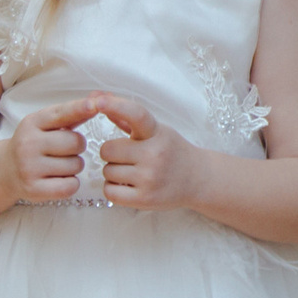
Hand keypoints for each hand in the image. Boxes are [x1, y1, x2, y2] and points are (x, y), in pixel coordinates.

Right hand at [5, 98, 100, 200]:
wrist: (5, 170)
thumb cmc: (35, 143)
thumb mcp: (46, 125)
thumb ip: (72, 113)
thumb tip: (99, 98)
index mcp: (32, 122)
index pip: (61, 114)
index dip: (79, 109)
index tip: (94, 104)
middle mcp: (28, 144)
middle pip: (76, 142)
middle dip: (77, 147)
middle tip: (63, 150)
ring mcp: (28, 167)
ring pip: (76, 165)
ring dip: (74, 166)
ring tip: (57, 164)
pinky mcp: (33, 189)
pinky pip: (70, 186)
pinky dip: (71, 184)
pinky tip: (58, 179)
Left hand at [89, 94, 201, 211]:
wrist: (199, 179)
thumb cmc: (172, 151)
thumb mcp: (156, 131)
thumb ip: (126, 117)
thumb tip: (99, 98)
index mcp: (157, 133)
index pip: (136, 114)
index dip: (115, 106)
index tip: (97, 101)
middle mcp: (155, 154)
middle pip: (107, 150)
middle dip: (112, 153)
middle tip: (128, 156)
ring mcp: (150, 178)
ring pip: (107, 171)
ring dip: (114, 172)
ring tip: (133, 171)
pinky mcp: (145, 199)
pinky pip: (109, 191)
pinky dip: (114, 188)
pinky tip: (129, 185)